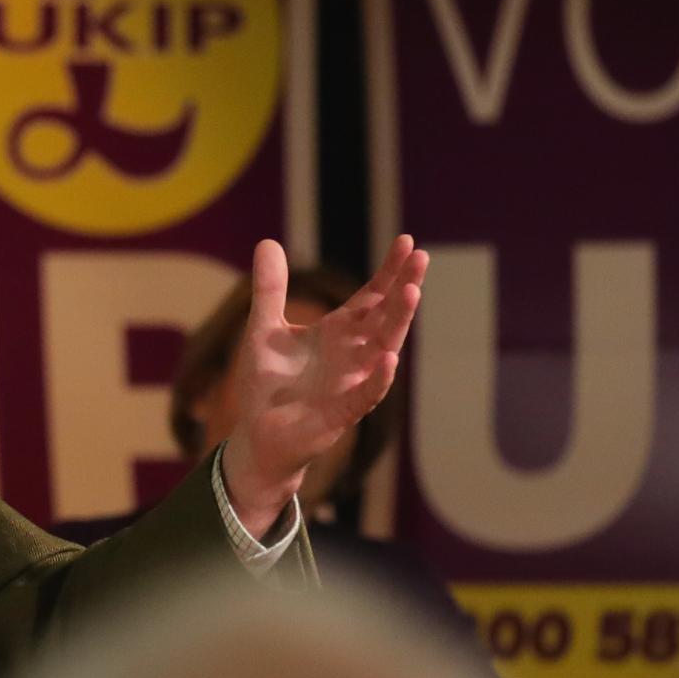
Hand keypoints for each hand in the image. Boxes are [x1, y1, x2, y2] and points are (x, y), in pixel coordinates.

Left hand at [222, 235, 426, 536]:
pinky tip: (389, 357)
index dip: (389, 271)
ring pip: (382, 349)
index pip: (371, 297)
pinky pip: (366, 394)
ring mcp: (351, 383)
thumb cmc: (268, 385)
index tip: (407, 241)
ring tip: (411, 292)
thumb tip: (268, 242)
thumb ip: (270, 289)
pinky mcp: (342, 413)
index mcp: (338, 333)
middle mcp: (352, 355)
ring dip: (397, 322)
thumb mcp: (263, 330)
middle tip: (421, 258)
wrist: (257, 436)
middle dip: (402, 288)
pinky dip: (378, 378)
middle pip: (385, 316)